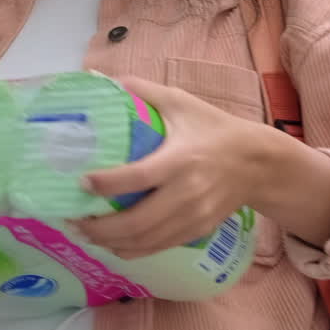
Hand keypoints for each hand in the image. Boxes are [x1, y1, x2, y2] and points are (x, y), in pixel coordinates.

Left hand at [71, 77, 275, 259]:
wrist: (257, 163)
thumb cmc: (212, 128)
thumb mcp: (180, 102)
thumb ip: (140, 90)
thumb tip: (98, 78)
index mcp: (181, 159)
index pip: (138, 177)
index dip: (107, 184)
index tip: (81, 182)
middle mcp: (187, 192)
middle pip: (137, 221)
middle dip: (100, 226)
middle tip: (71, 219)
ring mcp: (194, 216)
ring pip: (146, 240)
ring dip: (110, 242)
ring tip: (83, 233)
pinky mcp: (198, 230)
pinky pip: (159, 247)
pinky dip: (132, 251)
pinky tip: (111, 245)